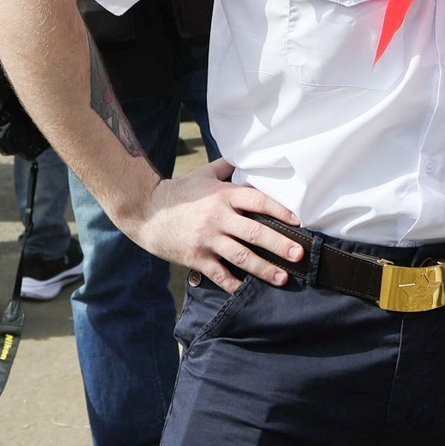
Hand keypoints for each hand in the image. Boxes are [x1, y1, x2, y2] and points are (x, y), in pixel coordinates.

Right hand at [116, 158, 304, 289]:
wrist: (145, 211)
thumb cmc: (179, 191)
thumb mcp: (204, 174)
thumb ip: (227, 166)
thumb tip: (246, 155)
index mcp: (223, 195)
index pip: (258, 200)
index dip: (280, 210)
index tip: (298, 221)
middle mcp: (218, 217)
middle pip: (255, 232)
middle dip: (280, 245)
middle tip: (299, 255)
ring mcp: (207, 239)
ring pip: (241, 256)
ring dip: (264, 269)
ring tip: (282, 277)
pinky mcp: (196, 257)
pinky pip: (219, 274)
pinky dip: (233, 284)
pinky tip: (246, 290)